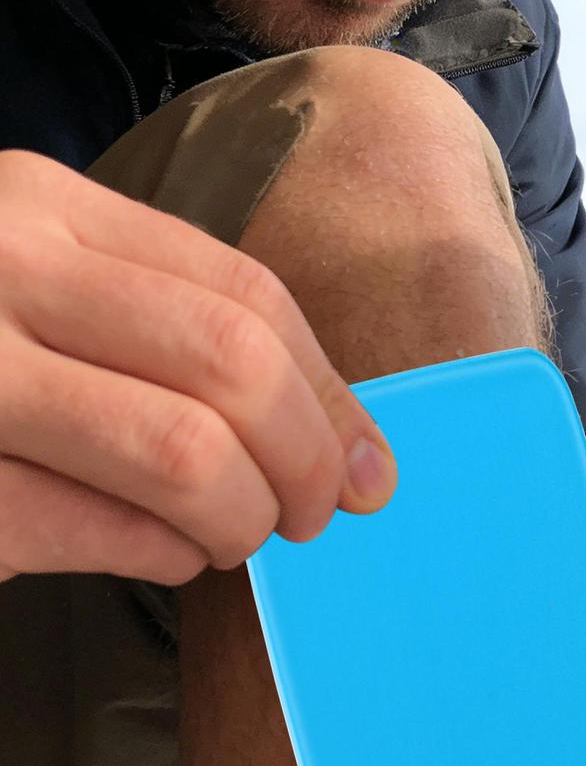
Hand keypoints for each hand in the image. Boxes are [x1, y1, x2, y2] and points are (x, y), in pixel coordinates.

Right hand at [0, 151, 396, 584]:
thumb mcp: (55, 296)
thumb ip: (173, 339)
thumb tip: (342, 442)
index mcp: (47, 210)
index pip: (247, 296)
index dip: (331, 392)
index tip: (369, 462)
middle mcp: (1, 270)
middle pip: (234, 365)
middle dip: (309, 459)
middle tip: (319, 515)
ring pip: (183, 453)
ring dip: (244, 517)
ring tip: (240, 537)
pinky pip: (106, 531)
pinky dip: (168, 555)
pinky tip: (170, 553)